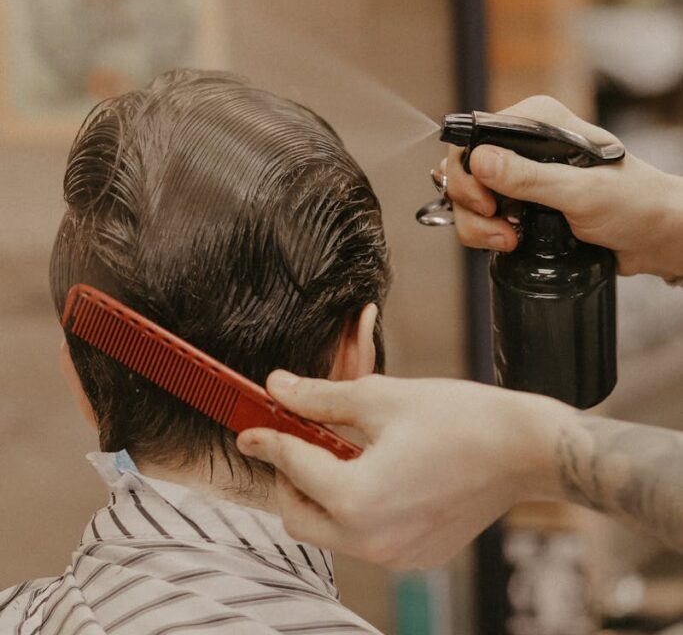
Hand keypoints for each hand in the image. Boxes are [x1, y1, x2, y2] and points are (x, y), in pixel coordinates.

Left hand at [238, 370, 568, 569]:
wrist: (522, 449)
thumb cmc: (457, 418)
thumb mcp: (379, 397)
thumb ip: (320, 398)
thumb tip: (277, 388)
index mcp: (355, 500)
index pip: (291, 467)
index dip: (266, 441)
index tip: (249, 429)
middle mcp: (370, 541)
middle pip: (299, 517)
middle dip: (288, 478)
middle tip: (293, 440)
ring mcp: (395, 556)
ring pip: (332, 531)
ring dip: (322, 494)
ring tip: (338, 451)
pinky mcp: (417, 556)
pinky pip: (366, 539)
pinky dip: (356, 509)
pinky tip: (375, 472)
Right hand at [445, 95, 682, 279]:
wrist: (656, 236)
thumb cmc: (636, 204)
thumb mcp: (581, 193)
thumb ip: (530, 178)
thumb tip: (480, 159)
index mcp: (540, 121)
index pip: (477, 134)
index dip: (469, 169)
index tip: (485, 199)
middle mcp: (526, 144)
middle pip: (465, 166)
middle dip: (472, 203)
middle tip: (498, 223)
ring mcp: (521, 175)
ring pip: (468, 195)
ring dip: (478, 224)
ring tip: (510, 238)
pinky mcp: (521, 202)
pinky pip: (482, 215)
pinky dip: (486, 233)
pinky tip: (511, 241)